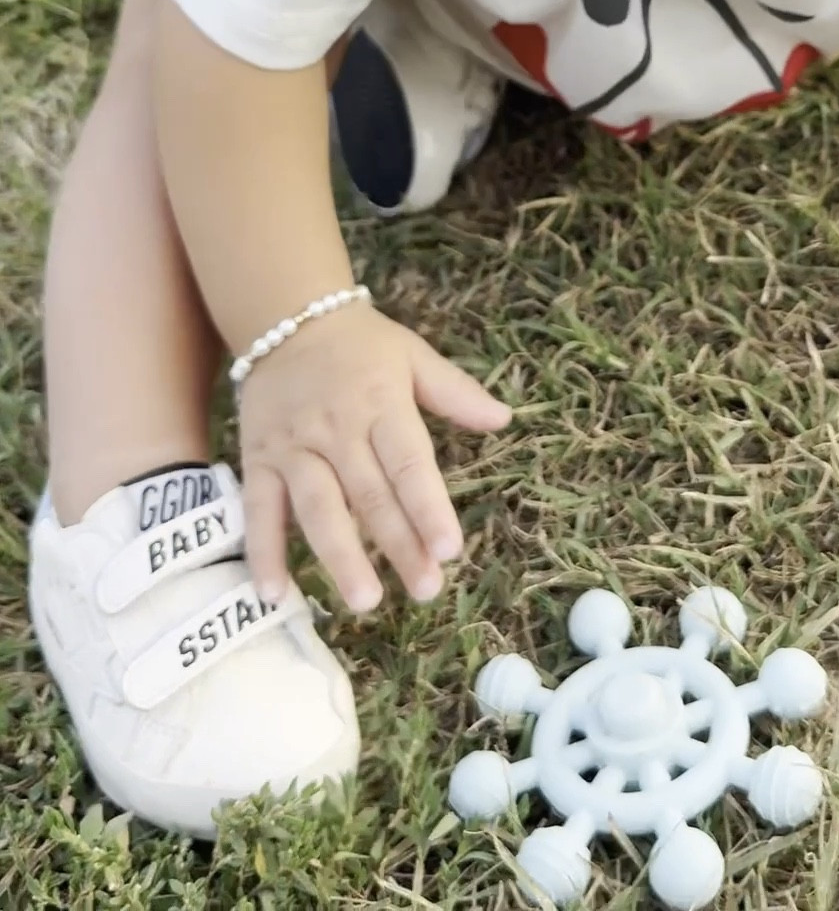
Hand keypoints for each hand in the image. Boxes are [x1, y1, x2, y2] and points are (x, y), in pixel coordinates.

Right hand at [238, 300, 510, 612]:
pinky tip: (275, 594)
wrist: (284, 315)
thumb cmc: (360, 344)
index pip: (408, 462)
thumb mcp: (412, 355)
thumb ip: (455, 392)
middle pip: (369, 494)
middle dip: (398, 545)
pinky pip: (258, 509)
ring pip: (317, 507)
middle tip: (426, 590)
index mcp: (381, 402)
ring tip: (365, 601)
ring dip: (340, 556)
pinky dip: (263, 551)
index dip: (428, 506)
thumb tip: (503, 419)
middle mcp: (337, 428)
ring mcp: (293, 446)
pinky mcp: (258, 459)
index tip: (451, 549)